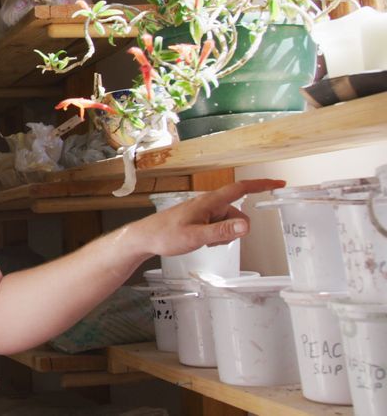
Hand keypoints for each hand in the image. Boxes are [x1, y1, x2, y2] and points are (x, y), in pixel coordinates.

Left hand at [132, 179, 285, 257]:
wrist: (145, 238)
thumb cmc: (165, 235)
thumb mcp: (196, 237)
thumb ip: (222, 232)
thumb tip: (246, 226)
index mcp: (209, 202)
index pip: (240, 189)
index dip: (261, 185)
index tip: (278, 183)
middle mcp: (208, 203)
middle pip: (237, 214)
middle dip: (234, 229)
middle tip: (213, 240)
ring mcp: (204, 211)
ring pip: (229, 223)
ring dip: (223, 234)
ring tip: (202, 240)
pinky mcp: (200, 218)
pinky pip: (219, 227)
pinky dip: (216, 235)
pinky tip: (201, 240)